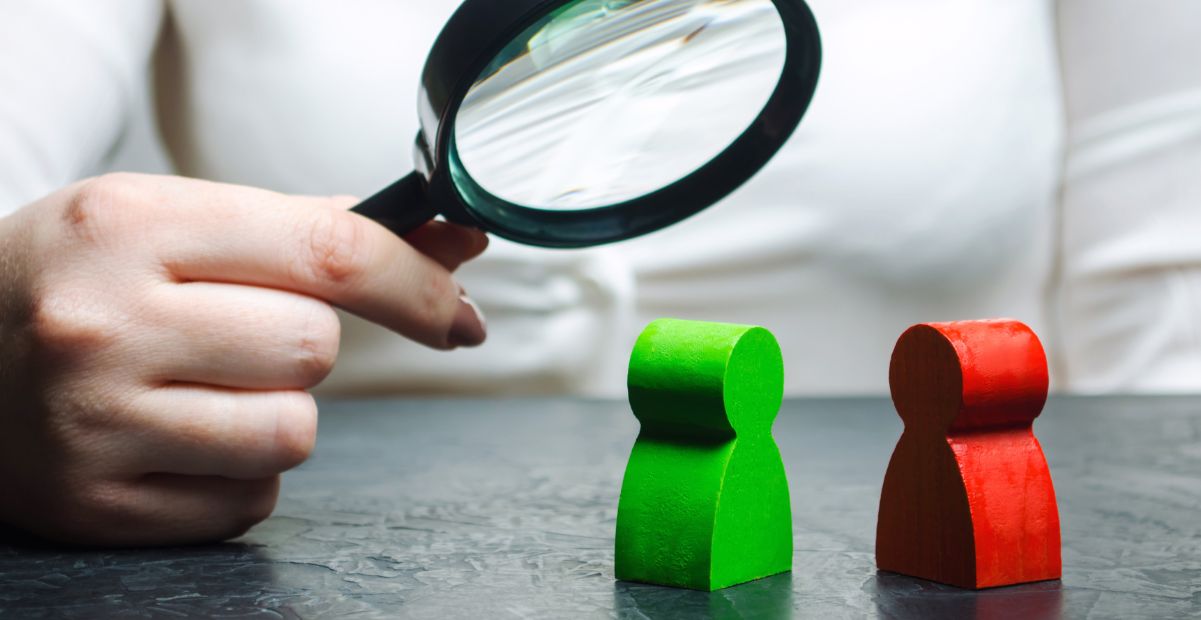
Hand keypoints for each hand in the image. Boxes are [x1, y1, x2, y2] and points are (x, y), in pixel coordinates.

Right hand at [0, 173, 487, 545]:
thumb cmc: (82, 276)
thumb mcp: (173, 218)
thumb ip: (314, 230)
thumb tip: (454, 236)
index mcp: (131, 224)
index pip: (329, 254)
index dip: (417, 284)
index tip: (459, 311)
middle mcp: (105, 323)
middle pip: (316, 351)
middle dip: (306, 347)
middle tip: (237, 335)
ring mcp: (93, 422)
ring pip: (293, 434)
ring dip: (279, 414)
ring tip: (204, 388)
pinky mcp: (94, 504)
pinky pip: (250, 501)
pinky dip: (241, 473)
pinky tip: (178, 438)